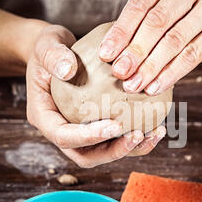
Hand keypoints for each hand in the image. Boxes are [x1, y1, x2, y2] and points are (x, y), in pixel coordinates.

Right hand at [26, 24, 164, 167]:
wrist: (55, 53)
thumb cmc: (48, 48)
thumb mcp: (46, 45)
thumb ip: (53, 56)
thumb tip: (68, 70)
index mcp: (45, 118)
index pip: (64, 137)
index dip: (89, 137)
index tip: (115, 125)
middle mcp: (62, 131)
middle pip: (87, 155)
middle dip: (114, 151)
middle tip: (138, 135)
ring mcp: (80, 132)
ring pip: (105, 152)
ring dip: (131, 148)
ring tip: (155, 133)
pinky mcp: (96, 127)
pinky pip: (116, 138)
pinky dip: (137, 136)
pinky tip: (157, 124)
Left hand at [99, 0, 201, 94]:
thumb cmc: (198, 22)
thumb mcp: (173, 12)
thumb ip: (147, 22)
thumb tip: (111, 54)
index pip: (141, 2)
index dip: (121, 31)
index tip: (105, 55)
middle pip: (157, 20)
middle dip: (134, 51)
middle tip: (119, 74)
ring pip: (173, 39)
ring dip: (150, 66)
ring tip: (134, 85)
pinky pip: (192, 54)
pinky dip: (171, 73)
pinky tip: (155, 87)